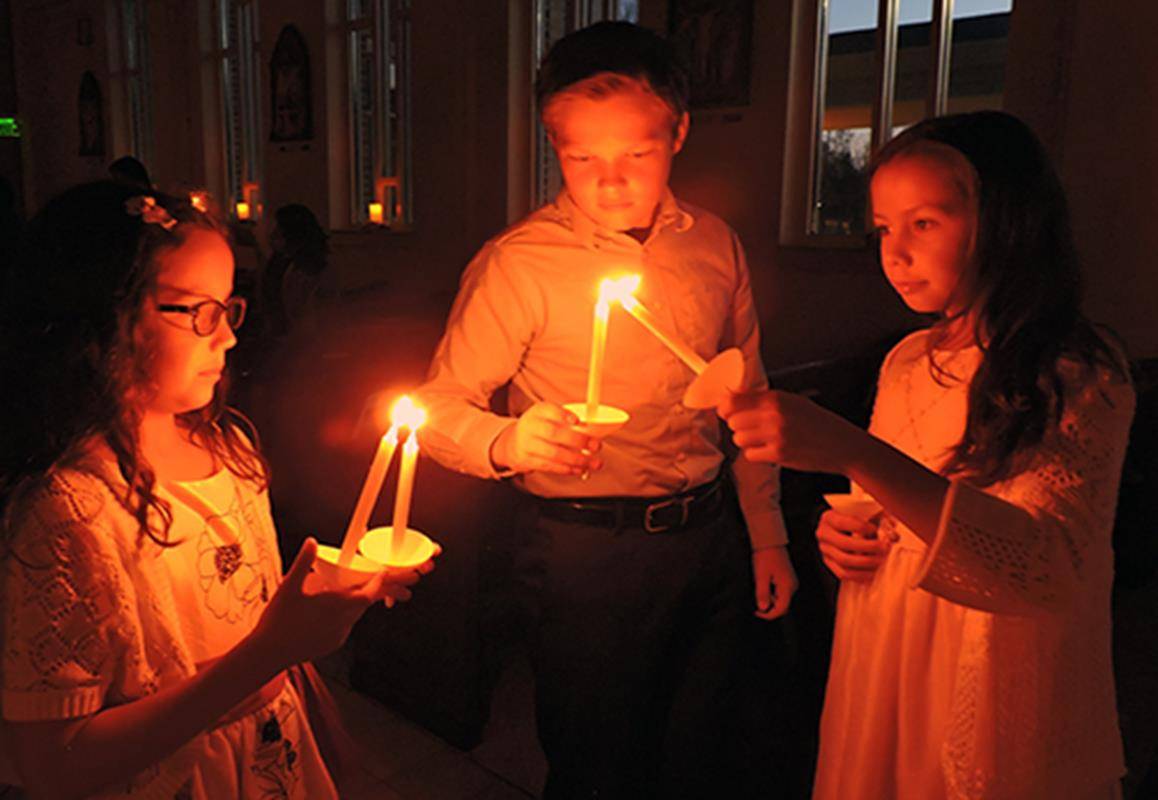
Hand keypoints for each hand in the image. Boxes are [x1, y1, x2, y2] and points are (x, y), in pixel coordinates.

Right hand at [249, 538, 427, 671]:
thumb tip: (312, 541)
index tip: (383, 573)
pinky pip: (345, 625)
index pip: (368, 595)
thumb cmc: (277, 621)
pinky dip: (345, 614)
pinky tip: (333, 610)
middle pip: (364, 603)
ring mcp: (338, 636)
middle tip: (382, 579)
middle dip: (373, 590)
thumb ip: (303, 563)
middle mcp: (341, 622)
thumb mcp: (288, 587)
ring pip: (355, 614)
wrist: (267, 654)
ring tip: (354, 590)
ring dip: (357, 602)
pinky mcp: (332, 644)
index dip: (378, 584)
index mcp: (334, 606)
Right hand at [490, 401, 601, 475]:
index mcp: (538, 412)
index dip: (563, 415)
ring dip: (577, 460)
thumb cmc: (538, 429)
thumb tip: (593, 430)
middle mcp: (530, 426)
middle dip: (578, 441)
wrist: (512, 443)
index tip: (578, 421)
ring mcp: (527, 444)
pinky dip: (567, 469)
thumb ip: (566, 421)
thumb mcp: (547, 418)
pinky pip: (550, 466)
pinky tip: (579, 469)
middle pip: (554, 433)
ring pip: (554, 453)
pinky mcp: (527, 460)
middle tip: (596, 446)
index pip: (549, 410)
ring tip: (594, 463)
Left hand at [719, 390, 859, 474]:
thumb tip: (733, 398)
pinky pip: (750, 455)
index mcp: (776, 398)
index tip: (724, 410)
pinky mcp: (778, 454)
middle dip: (739, 425)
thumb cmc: (818, 422)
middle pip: (733, 421)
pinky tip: (771, 449)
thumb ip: (764, 400)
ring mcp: (776, 436)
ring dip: (747, 441)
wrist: (842, 444)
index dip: (724, 407)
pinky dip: (757, 454)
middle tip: (752, 427)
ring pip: (738, 439)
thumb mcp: (793, 401)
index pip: (733, 400)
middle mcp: (774, 415)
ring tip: (764, 439)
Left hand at [751, 545, 797, 619]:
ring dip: (770, 599)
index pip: (781, 609)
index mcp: (787, 587)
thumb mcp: (760, 576)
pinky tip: (764, 584)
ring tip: (759, 588)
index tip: (756, 612)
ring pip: (781, 599)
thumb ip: (762, 594)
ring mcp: (791, 582)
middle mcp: (792, 586)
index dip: (768, 615)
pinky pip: (781, 592)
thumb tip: (762, 609)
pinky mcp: (787, 579)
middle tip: (756, 601)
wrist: (770, 541)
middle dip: (769, 607)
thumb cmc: (765, 557)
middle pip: (782, 606)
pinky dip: (772, 593)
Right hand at [815, 509, 893, 581]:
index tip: (875, 528)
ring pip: (844, 561)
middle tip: (884, 547)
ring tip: (880, 560)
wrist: (840, 527)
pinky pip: (843, 574)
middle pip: (844, 544)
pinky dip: (860, 575)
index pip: (844, 523)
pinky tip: (872, 572)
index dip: (862, 527)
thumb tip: (893, 535)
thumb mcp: (863, 512)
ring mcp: (825, 550)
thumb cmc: (854, 518)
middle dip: (868, 548)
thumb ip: (878, 519)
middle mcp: (823, 534)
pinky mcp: (829, 563)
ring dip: (866, 563)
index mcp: (829, 518)